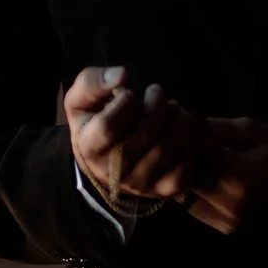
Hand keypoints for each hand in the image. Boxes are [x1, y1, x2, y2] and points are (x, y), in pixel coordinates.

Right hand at [64, 66, 210, 201]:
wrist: (102, 157)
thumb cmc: (93, 120)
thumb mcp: (80, 98)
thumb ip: (93, 82)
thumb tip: (122, 76)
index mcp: (89, 148)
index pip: (108, 127)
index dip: (125, 103)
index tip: (129, 94)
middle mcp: (112, 172)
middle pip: (145, 134)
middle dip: (156, 104)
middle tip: (156, 92)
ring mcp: (137, 184)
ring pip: (167, 148)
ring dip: (175, 121)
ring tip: (169, 110)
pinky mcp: (160, 191)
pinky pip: (182, 172)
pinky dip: (186, 148)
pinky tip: (176, 134)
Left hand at [179, 116, 267, 234]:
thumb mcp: (250, 129)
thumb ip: (211, 127)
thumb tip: (178, 117)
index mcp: (236, 179)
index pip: (190, 155)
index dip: (177, 133)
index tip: (174, 117)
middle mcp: (228, 205)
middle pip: (182, 178)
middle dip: (176, 154)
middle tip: (176, 133)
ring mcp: (227, 221)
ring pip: (184, 195)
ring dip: (181, 172)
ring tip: (187, 151)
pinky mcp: (227, 227)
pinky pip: (195, 207)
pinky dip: (192, 189)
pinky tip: (199, 171)